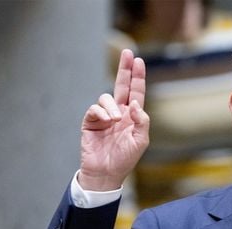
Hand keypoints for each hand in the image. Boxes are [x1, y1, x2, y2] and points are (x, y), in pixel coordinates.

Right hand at [79, 49, 149, 190]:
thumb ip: (141, 121)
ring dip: (112, 106)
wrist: (106, 173)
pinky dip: (101, 112)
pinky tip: (106, 120)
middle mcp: (118, 113)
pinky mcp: (90, 122)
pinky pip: (94, 109)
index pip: (135, 92)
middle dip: (124, 69)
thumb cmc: (125, 159)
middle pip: (121, 86)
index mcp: (132, 117)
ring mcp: (103, 117)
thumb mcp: (140, 141)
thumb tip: (135, 102)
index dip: (137, 77)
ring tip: (115, 119)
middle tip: (127, 53)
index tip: (138, 61)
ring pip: (106, 98)